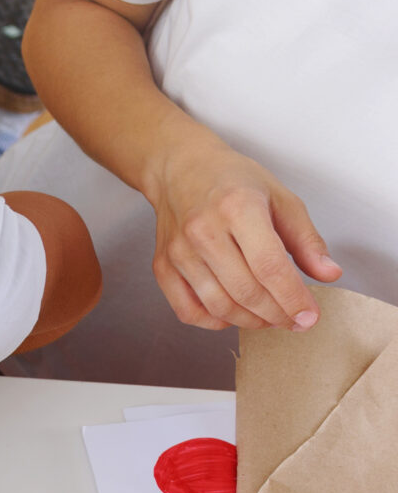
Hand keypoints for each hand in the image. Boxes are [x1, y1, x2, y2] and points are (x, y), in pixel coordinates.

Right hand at [140, 131, 341, 331]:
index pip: (269, 267)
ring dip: (250, 321)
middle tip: (293, 320)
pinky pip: (188, 311)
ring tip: (269, 318)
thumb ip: (306, 239)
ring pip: (218, 306)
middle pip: (245, 291)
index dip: (292, 298)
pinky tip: (234, 316)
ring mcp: (180, 253)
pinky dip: (214, 323)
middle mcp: (204, 232)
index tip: (309, 316)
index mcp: (238, 207)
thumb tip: (328, 274)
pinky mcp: (163, 267)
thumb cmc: (232, 182)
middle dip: (276, 314)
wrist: (180, 170)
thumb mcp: (280, 198)